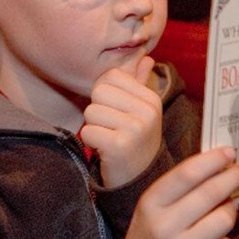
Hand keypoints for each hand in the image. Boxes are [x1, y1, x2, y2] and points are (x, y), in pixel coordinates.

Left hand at [81, 56, 160, 187]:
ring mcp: (135, 129)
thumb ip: (139, 83)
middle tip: (111, 128)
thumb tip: (146, 57)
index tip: (115, 111)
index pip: (112, 75)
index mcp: (151, 99)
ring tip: (109, 139)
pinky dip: (90, 142)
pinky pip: (87, 131)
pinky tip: (105, 150)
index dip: (105, 93)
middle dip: (97, 110)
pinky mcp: (119, 146)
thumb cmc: (135, 141)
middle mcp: (147, 112)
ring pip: (91, 111)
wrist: (139, 180)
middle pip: (99, 91)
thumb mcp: (142, 111)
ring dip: (93, 127)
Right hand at [108, 147, 238, 238]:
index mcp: (150, 205)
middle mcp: (163, 228)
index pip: (187, 174)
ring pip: (223, 220)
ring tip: (227, 207)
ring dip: (230, 209)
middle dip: (232, 177)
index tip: (229, 152)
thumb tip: (219, 166)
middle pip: (210, 193)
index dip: (213, 160)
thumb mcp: (152, 207)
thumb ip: (178, 187)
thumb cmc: (149, 236)